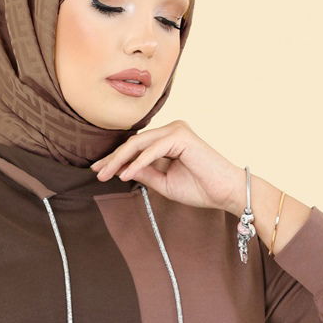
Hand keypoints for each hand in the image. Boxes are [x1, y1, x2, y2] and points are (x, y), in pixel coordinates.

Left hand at [91, 120, 242, 211]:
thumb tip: (122, 170)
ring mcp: (176, 130)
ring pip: (139, 144)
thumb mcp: (164, 183)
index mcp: (168, 140)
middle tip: (96, 172)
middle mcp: (171, 130)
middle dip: (113, 158)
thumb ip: (145, 173)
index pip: (136, 147)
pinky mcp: (180, 136)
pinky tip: (125, 175)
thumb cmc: (200, 188)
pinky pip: (152, 150)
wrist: (226, 192)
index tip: (99, 171)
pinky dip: (137, 163)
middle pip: (134, 142)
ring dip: (120, 160)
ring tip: (105, 175)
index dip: (116, 159)